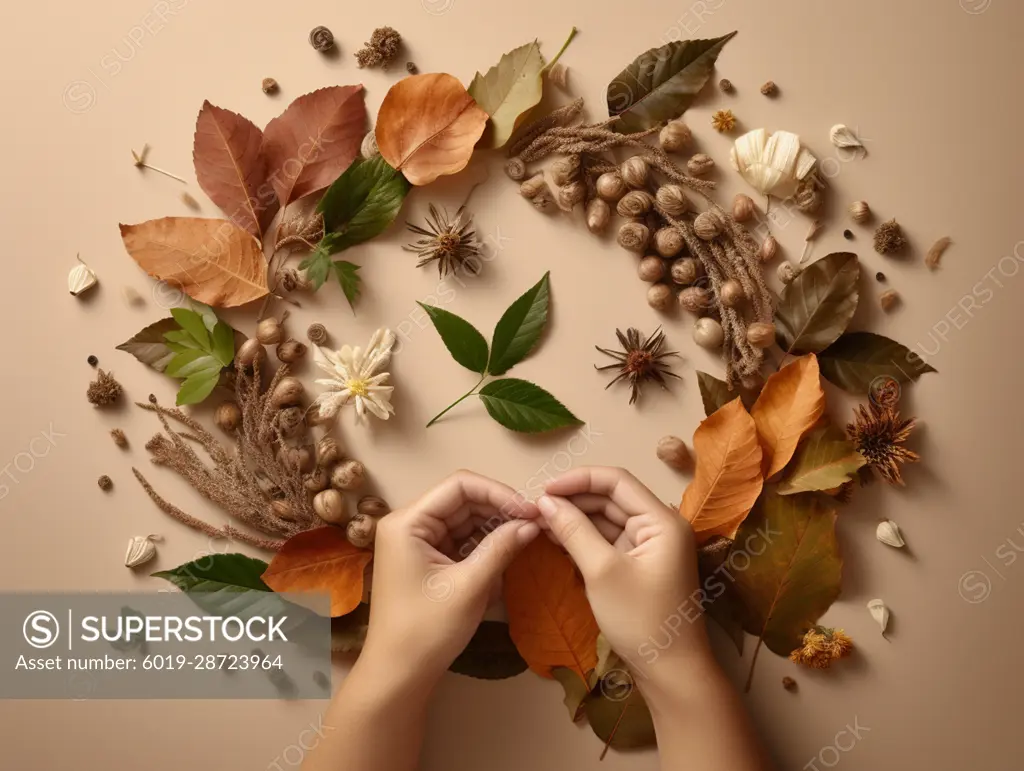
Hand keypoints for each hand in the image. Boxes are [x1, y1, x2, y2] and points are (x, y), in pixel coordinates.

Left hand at [362, 470, 540, 684]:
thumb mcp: (469, 587)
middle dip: (499, 510)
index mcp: (408, 522)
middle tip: (535, 524)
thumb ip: (501, 549)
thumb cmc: (427, 630)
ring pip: (465, 519)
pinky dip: (484, 544)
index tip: (530, 511)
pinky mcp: (427, 559)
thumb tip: (533, 523)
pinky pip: (461, 540)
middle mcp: (409, 524)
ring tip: (526, 538)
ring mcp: (417, 541)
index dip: (498, 492)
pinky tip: (507, 553)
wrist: (399, 674)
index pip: (459, 486)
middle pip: (462, 500)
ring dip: (495, 527)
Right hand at [538, 466, 709, 678]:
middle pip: (611, 498)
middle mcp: (660, 526)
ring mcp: (650, 546)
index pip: (617, 481)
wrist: (671, 672)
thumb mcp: (602, 572)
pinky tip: (556, 536)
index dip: (578, 479)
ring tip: (539, 521)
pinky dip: (584, 537)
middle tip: (535, 507)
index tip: (543, 489)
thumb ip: (574, 531)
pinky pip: (609, 540)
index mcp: (662, 520)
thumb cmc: (641, 620)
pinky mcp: (639, 565)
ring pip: (607, 519)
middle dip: (573, 499)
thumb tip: (545, 501)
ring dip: (575, 518)